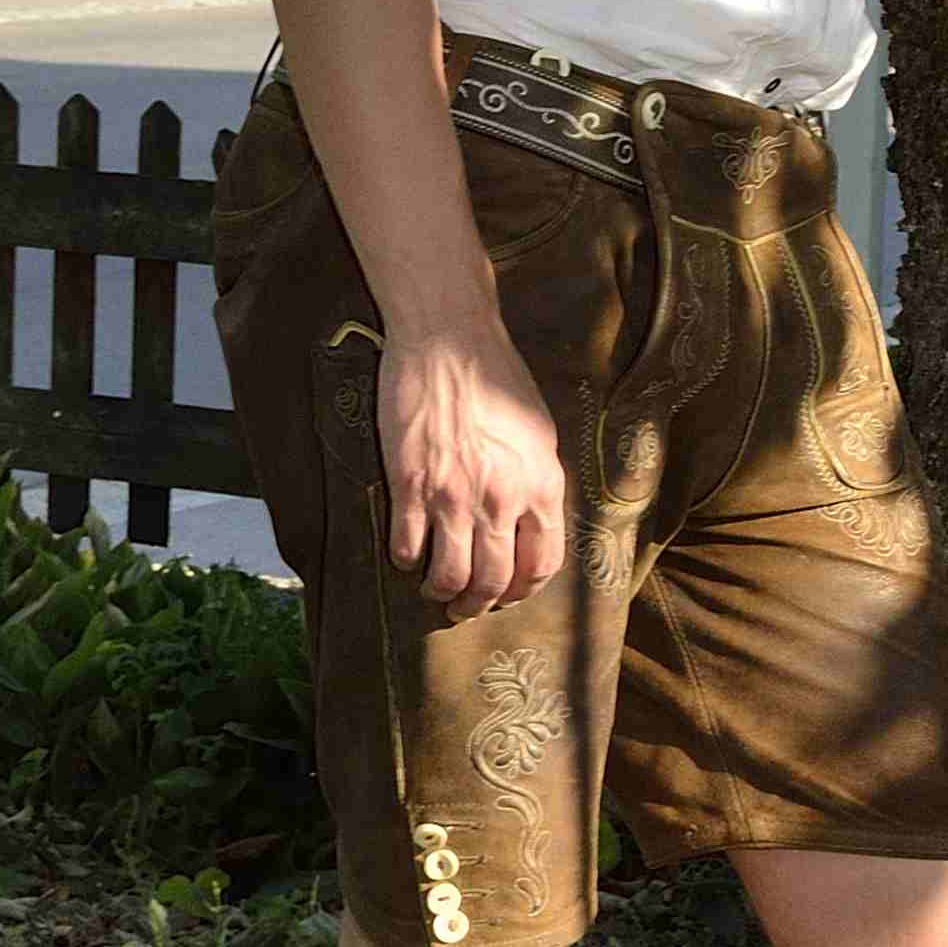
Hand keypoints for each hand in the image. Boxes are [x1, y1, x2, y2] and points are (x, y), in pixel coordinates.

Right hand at [378, 321, 569, 614]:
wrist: (448, 339)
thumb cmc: (496, 377)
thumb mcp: (538, 432)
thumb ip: (536, 480)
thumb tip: (530, 520)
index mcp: (541, 484)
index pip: (541, 564)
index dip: (522, 589)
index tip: (508, 594)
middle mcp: (501, 498)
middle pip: (493, 581)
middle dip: (478, 604)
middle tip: (465, 608)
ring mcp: (453, 495)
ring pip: (449, 575)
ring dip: (441, 591)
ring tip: (435, 589)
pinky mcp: (410, 485)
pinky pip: (406, 547)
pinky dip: (406, 559)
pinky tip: (406, 553)